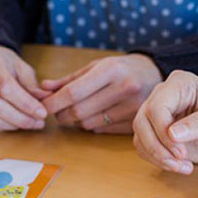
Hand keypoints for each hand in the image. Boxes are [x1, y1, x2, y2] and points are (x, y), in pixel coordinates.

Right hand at [0, 44, 48, 131]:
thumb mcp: (20, 67)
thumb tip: (45, 101)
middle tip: (37, 123)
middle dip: (19, 118)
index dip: (25, 103)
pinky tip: (10, 124)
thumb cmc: (3, 65)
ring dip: (9, 126)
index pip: (5, 87)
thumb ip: (31, 85)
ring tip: (26, 124)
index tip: (42, 113)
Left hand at [42, 54, 162, 133]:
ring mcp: (132, 107)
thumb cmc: (120, 69)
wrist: (156, 74)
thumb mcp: (96, 66)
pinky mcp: (134, 122)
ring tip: (79, 110)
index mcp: (111, 70)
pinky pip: (100, 130)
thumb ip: (68, 80)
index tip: (41, 107)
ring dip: (76, 121)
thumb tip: (42, 89)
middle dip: (61, 114)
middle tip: (57, 111)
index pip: (73, 93)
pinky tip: (95, 115)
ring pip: (87, 124)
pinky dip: (90, 125)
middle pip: (78, 112)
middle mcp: (124, 88)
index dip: (52, 103)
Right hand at [132, 70, 197, 173]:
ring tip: (183, 166)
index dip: (163, 132)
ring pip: (139, 137)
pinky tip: (179, 165)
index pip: (157, 107)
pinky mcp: (154, 132)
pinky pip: (142, 147)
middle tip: (181, 162)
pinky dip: (156, 160)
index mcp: (181, 84)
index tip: (181, 151)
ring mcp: (157, 115)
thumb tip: (172, 133)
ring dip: (157, 157)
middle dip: (158, 147)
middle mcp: (164, 96)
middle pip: (142, 122)